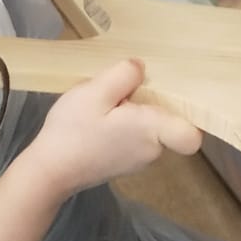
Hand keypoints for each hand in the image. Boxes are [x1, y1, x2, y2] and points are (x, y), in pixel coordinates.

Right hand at [0, 59, 201, 240]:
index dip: (188, 115)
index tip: (170, 94)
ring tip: (104, 106)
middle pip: (169, 122)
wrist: (48, 172)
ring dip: (134, 114)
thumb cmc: (72, 131)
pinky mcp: (125, 164)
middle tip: (120, 92)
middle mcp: (153, 151)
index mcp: (152, 132)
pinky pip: (136, 139)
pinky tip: (99, 120)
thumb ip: (123, 75)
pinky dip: (124, 127)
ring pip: (151, 129)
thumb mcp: (94, 91)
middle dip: (149, 103)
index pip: (192, 135)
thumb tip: (141, 68)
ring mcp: (140, 161)